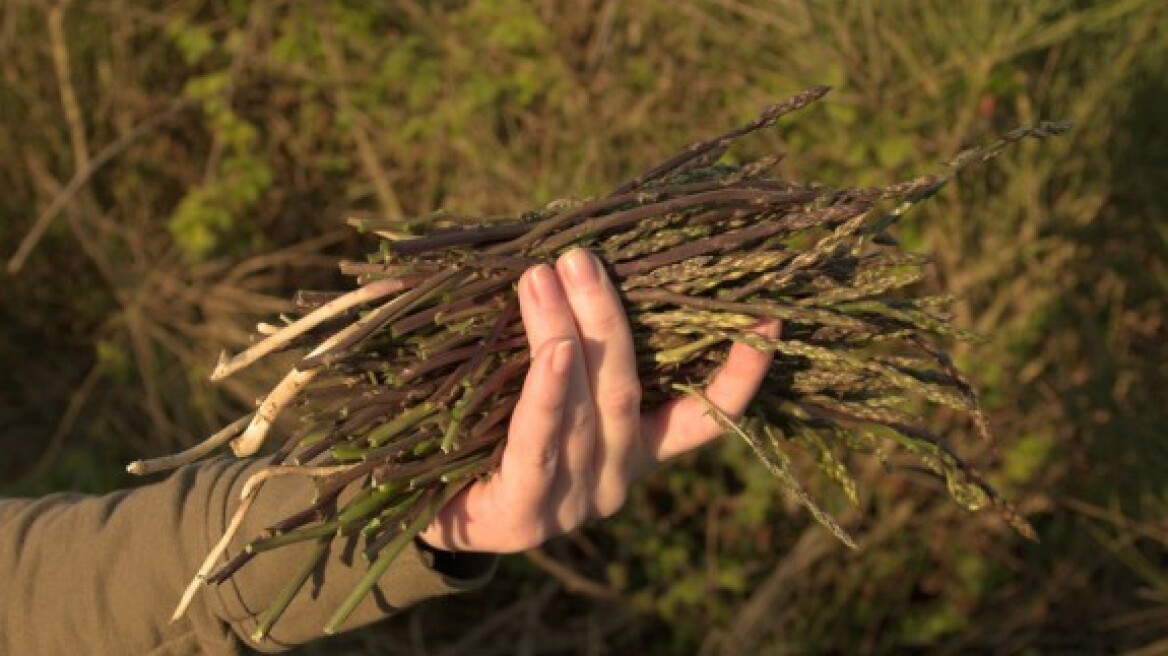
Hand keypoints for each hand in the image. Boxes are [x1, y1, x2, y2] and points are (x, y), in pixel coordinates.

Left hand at [419, 248, 777, 552]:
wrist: (420, 517)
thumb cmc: (485, 436)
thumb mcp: (538, 390)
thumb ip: (566, 338)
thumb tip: (559, 253)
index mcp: (632, 450)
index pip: (702, 420)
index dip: (739, 376)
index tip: (771, 320)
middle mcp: (613, 477)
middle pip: (626, 390)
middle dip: (611, 317)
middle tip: (583, 256)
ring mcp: (573, 501)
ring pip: (583, 407)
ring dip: (566, 333)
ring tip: (544, 275)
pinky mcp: (525, 514)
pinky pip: (539, 444)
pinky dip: (549, 394)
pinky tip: (554, 351)